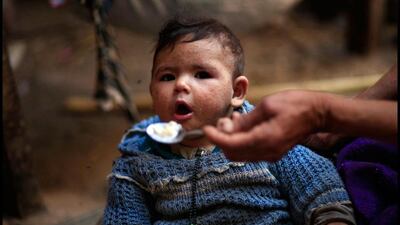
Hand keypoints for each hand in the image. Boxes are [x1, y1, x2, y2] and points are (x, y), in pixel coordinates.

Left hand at [204, 90, 327, 161]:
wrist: (318, 113)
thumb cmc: (294, 104)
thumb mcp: (266, 106)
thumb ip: (245, 120)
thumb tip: (227, 128)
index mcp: (265, 138)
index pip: (231, 145)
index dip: (215, 138)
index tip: (206, 129)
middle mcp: (267, 151)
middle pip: (233, 154)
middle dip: (223, 139)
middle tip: (223, 121)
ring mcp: (271, 154)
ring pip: (240, 154)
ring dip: (231, 139)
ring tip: (234, 119)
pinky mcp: (273, 153)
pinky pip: (250, 151)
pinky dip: (241, 140)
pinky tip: (244, 124)